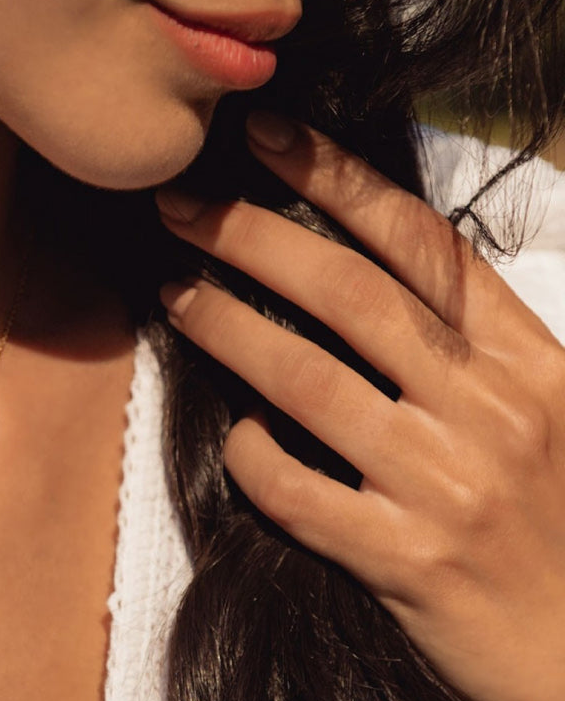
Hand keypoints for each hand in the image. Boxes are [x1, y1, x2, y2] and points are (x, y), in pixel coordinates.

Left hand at [157, 113, 564, 700]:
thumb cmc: (562, 530)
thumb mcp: (551, 418)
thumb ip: (478, 355)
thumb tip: (370, 287)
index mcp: (531, 364)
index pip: (422, 246)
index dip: (340, 180)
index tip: (269, 138)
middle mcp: (491, 410)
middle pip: (351, 295)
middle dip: (256, 236)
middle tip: (182, 203)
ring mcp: (449, 485)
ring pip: (310, 381)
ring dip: (228, 328)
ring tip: (174, 293)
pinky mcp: (409, 562)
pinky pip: (301, 493)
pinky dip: (253, 457)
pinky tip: (232, 436)